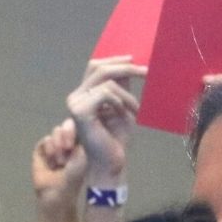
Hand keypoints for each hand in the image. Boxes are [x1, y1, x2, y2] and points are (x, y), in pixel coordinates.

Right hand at [31, 119, 88, 211]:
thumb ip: (81, 139)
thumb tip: (75, 124)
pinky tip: (50, 160)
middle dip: (65, 136)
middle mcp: (69, 141)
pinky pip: (45, 140)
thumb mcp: (82, 157)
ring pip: (56, 131)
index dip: (75, 129)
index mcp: (82, 142)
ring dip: (57, 145)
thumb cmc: (74, 177)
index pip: (79, 125)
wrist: (57, 191)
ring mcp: (56, 145)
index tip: (73, 141)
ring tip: (59, 161)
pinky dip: (48, 148)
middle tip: (66, 149)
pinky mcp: (42, 150)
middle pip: (66, 125)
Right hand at [67, 57, 143, 183]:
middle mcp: (76, 96)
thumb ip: (121, 87)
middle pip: (98, 68)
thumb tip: (128, 65)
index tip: (133, 59)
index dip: (113, 59)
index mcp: (84, 94)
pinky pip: (105, 92)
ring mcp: (75, 103)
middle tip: (146, 71)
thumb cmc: (117, 139)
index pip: (95, 67)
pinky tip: (124, 114)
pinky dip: (120, 101)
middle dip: (124, 67)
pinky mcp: (80, 111)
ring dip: (127, 95)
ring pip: (106, 81)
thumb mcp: (123, 106)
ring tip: (135, 110)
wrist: (111, 163)